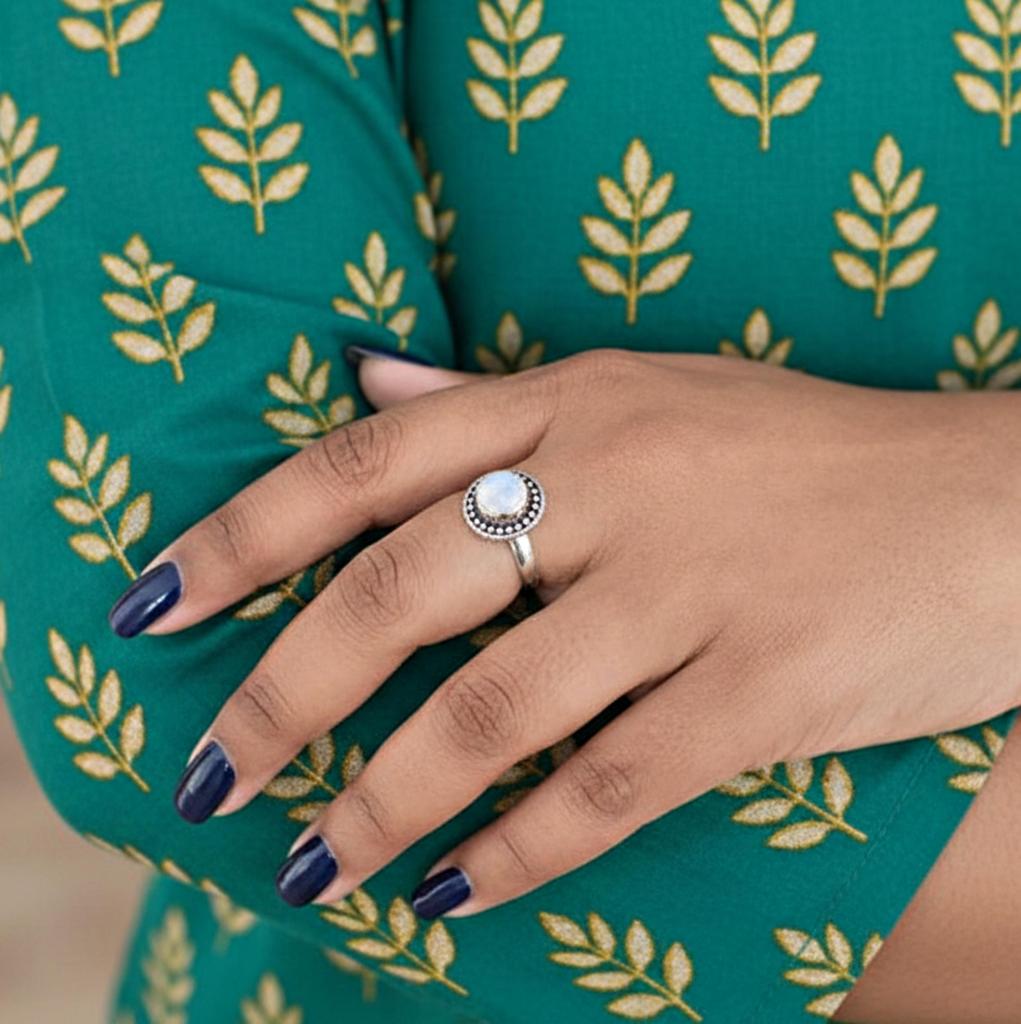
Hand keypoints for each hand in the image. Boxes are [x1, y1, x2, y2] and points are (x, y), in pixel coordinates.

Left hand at [108, 348, 1020, 916]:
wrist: (990, 503)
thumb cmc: (806, 451)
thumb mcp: (647, 392)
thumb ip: (497, 403)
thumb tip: (368, 385)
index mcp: (573, 405)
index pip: (363, 464)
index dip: (240, 535)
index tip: (153, 606)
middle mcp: (615, 486)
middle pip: (397, 593)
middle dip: (281, 692)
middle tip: (208, 772)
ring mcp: (690, 589)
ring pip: (491, 711)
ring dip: (383, 799)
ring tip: (310, 862)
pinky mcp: (762, 691)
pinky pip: (607, 786)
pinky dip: (518, 850)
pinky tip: (452, 893)